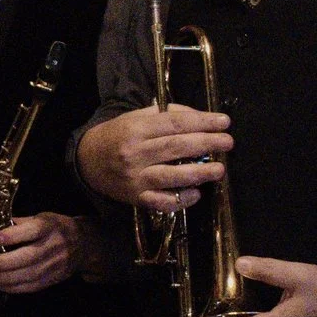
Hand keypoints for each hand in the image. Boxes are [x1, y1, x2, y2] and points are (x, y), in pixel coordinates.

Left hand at [0, 213, 105, 294]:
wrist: (83, 245)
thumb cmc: (55, 228)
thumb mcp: (41, 218)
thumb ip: (19, 224)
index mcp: (50, 227)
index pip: (33, 231)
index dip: (13, 235)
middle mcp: (54, 246)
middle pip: (29, 257)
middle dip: (4, 263)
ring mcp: (55, 265)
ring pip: (29, 275)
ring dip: (4, 279)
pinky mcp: (53, 279)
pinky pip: (31, 286)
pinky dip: (12, 288)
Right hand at [76, 106, 230, 211]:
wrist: (88, 161)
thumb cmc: (118, 135)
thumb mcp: (136, 117)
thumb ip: (166, 115)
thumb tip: (200, 118)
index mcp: (136, 129)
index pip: (175, 123)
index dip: (203, 122)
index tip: (224, 122)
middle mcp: (135, 153)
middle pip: (176, 147)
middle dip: (207, 144)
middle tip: (228, 143)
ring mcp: (136, 178)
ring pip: (172, 176)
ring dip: (199, 173)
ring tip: (219, 170)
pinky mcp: (137, 198)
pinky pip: (163, 202)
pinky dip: (182, 199)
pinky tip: (196, 193)